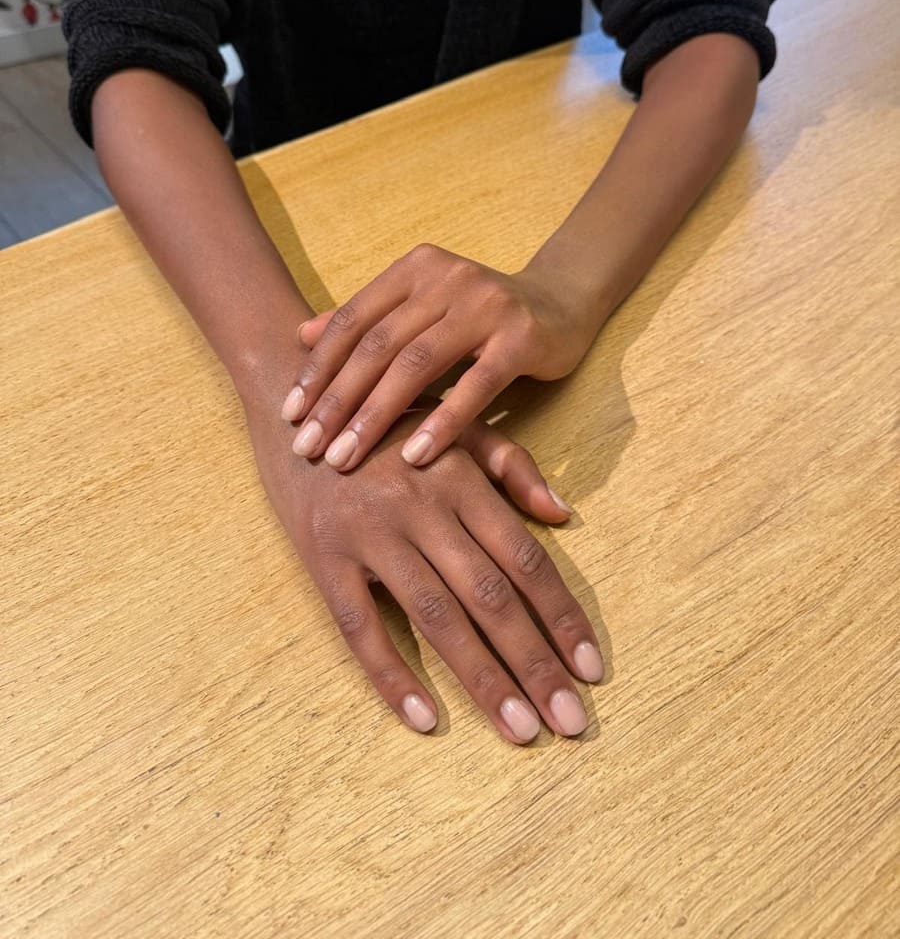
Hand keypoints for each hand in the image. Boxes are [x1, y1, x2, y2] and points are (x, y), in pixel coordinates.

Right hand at [245, 400, 603, 743]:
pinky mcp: (323, 557)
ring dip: (482, 678)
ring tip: (519, 730)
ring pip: (435, 617)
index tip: (591, 669)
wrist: (293, 403)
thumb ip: (511, 467)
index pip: (523, 558)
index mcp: (458, 477)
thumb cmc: (385, 420)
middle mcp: (419, 507)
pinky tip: (424, 720)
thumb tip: (563, 516)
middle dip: (534, 663)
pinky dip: (391, 675)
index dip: (561, 616)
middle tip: (569, 722)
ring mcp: (369, 534)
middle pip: (489, 596)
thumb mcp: (452, 425)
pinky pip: (359, 626)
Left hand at [280, 244, 596, 472]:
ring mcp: (486, 305)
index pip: (353, 321)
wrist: (562, 304)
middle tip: (308, 447)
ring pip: (416, 364)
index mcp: (414, 270)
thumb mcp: (421, 310)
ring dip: (375, 416)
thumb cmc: (480, 317)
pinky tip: (413, 457)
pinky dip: (442, 422)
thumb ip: (367, 319)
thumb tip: (301, 334)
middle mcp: (446, 278)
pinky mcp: (522, 336)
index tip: (289, 414)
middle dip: (337, 400)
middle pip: (377, 345)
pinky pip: (475, 386)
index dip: (317, 368)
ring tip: (345, 458)